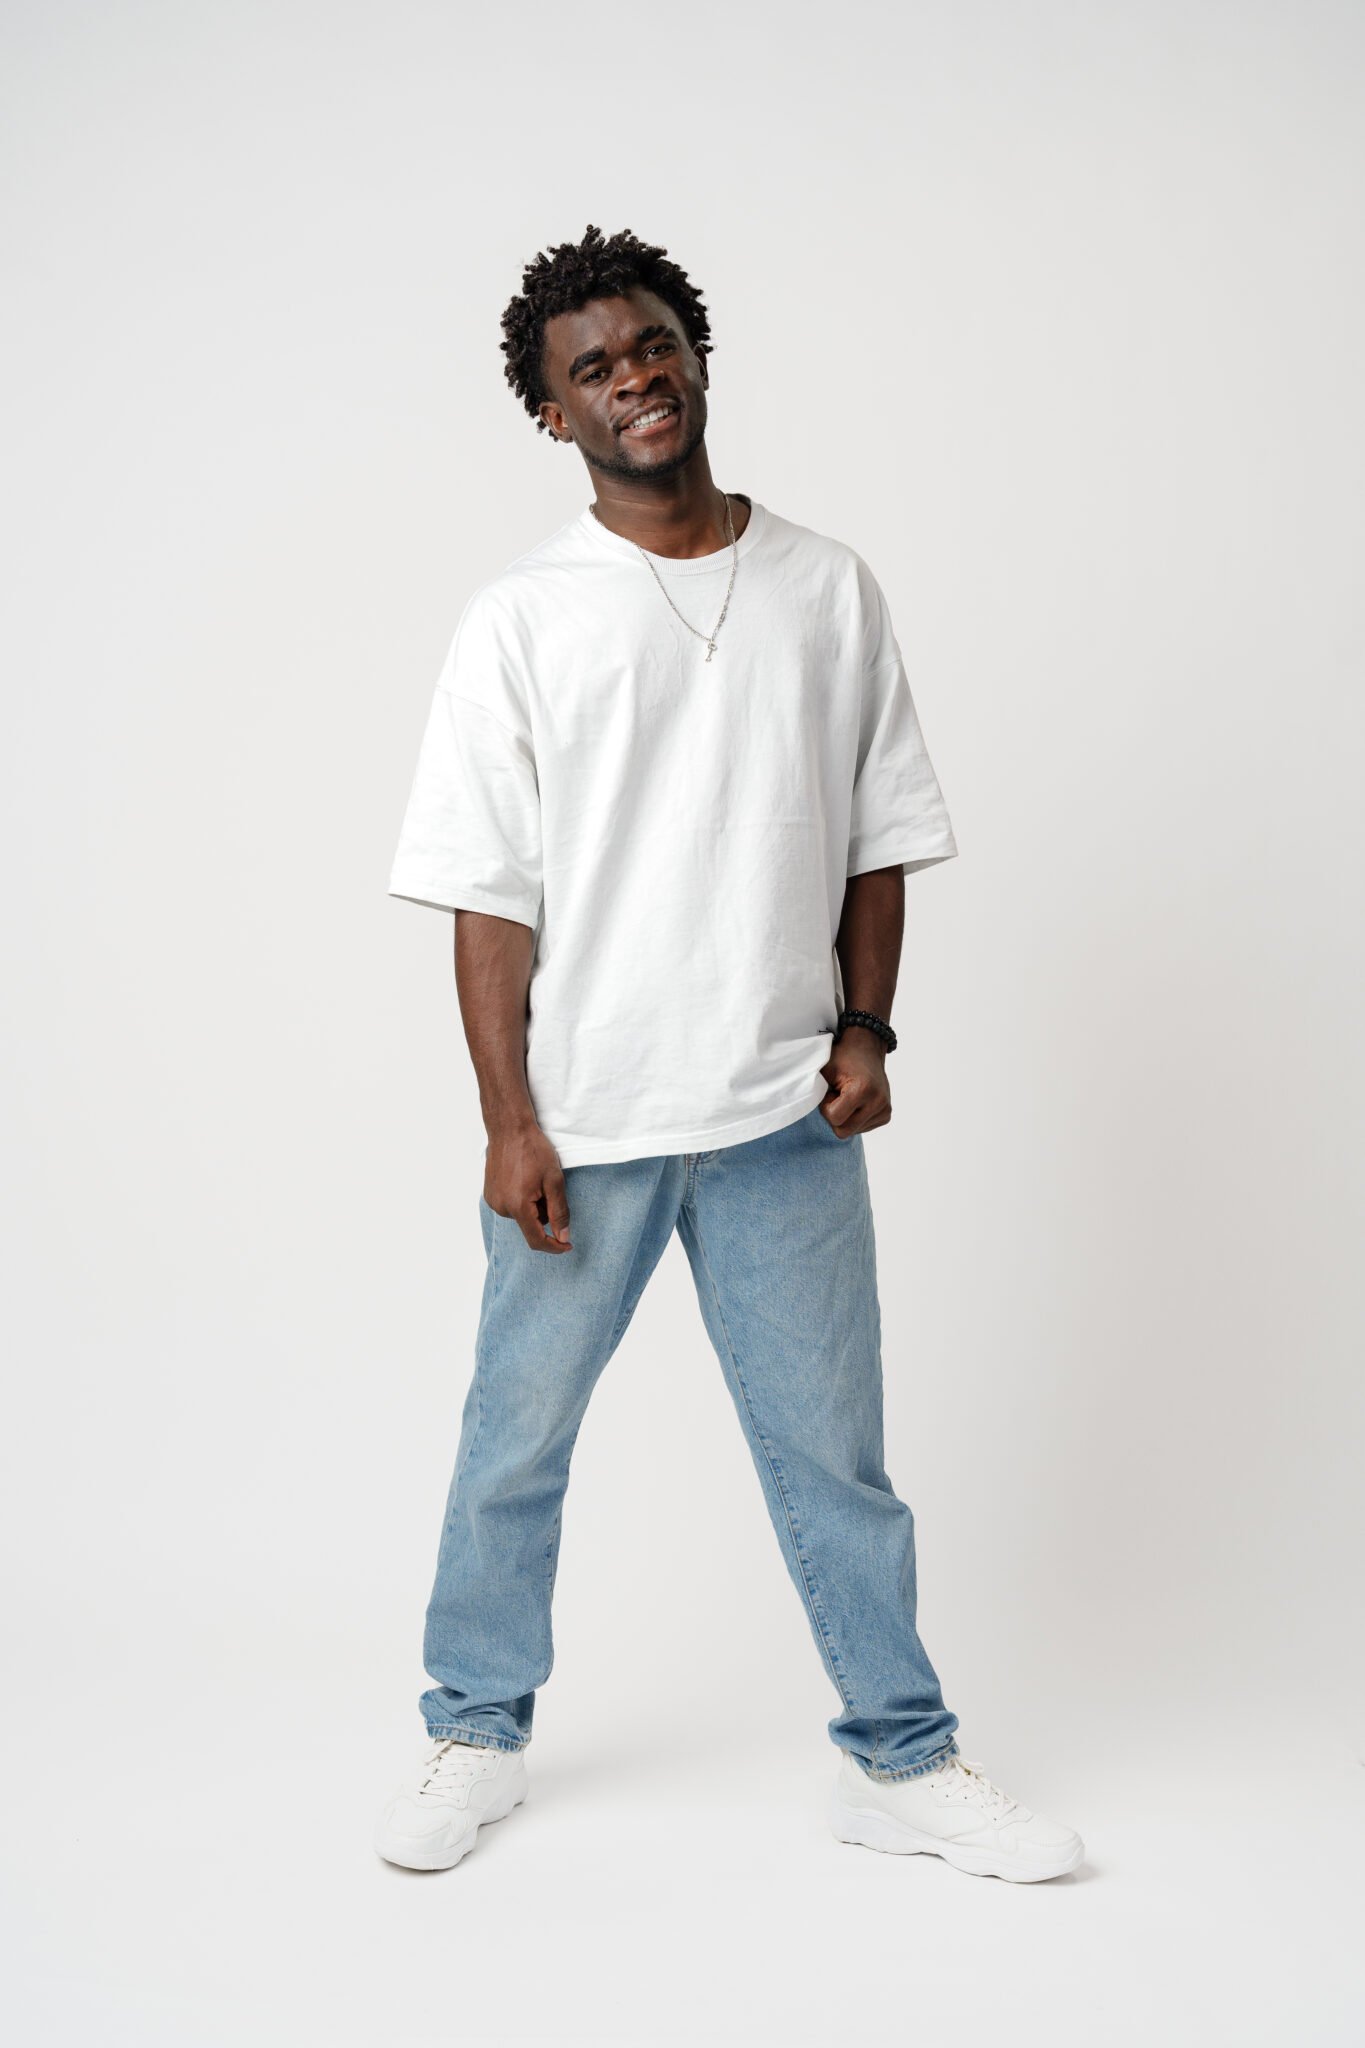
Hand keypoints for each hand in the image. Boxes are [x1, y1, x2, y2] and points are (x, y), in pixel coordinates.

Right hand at [483, 1121, 572, 1251]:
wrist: (509, 1129)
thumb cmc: (533, 1150)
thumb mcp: (554, 1180)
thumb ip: (559, 1212)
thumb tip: (563, 1237)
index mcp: (518, 1206)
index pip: (536, 1240)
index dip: (554, 1247)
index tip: (567, 1245)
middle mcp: (502, 1208)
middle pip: (531, 1225)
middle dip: (545, 1214)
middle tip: (550, 1188)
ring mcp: (493, 1201)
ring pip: (521, 1216)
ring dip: (533, 1207)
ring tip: (536, 1180)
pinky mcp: (490, 1194)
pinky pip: (511, 1206)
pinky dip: (522, 1200)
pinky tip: (524, 1179)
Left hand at [819, 1030, 891, 1136]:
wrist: (866, 1049)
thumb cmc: (842, 1058)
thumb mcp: (825, 1069)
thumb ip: (814, 1088)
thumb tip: (800, 1104)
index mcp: (863, 1090)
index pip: (835, 1119)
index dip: (826, 1108)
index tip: (830, 1092)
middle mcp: (878, 1102)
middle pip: (844, 1131)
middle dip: (835, 1116)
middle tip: (837, 1096)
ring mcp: (884, 1110)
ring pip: (853, 1132)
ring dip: (845, 1117)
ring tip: (848, 1096)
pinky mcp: (886, 1115)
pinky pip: (862, 1128)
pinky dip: (855, 1118)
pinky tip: (857, 1102)